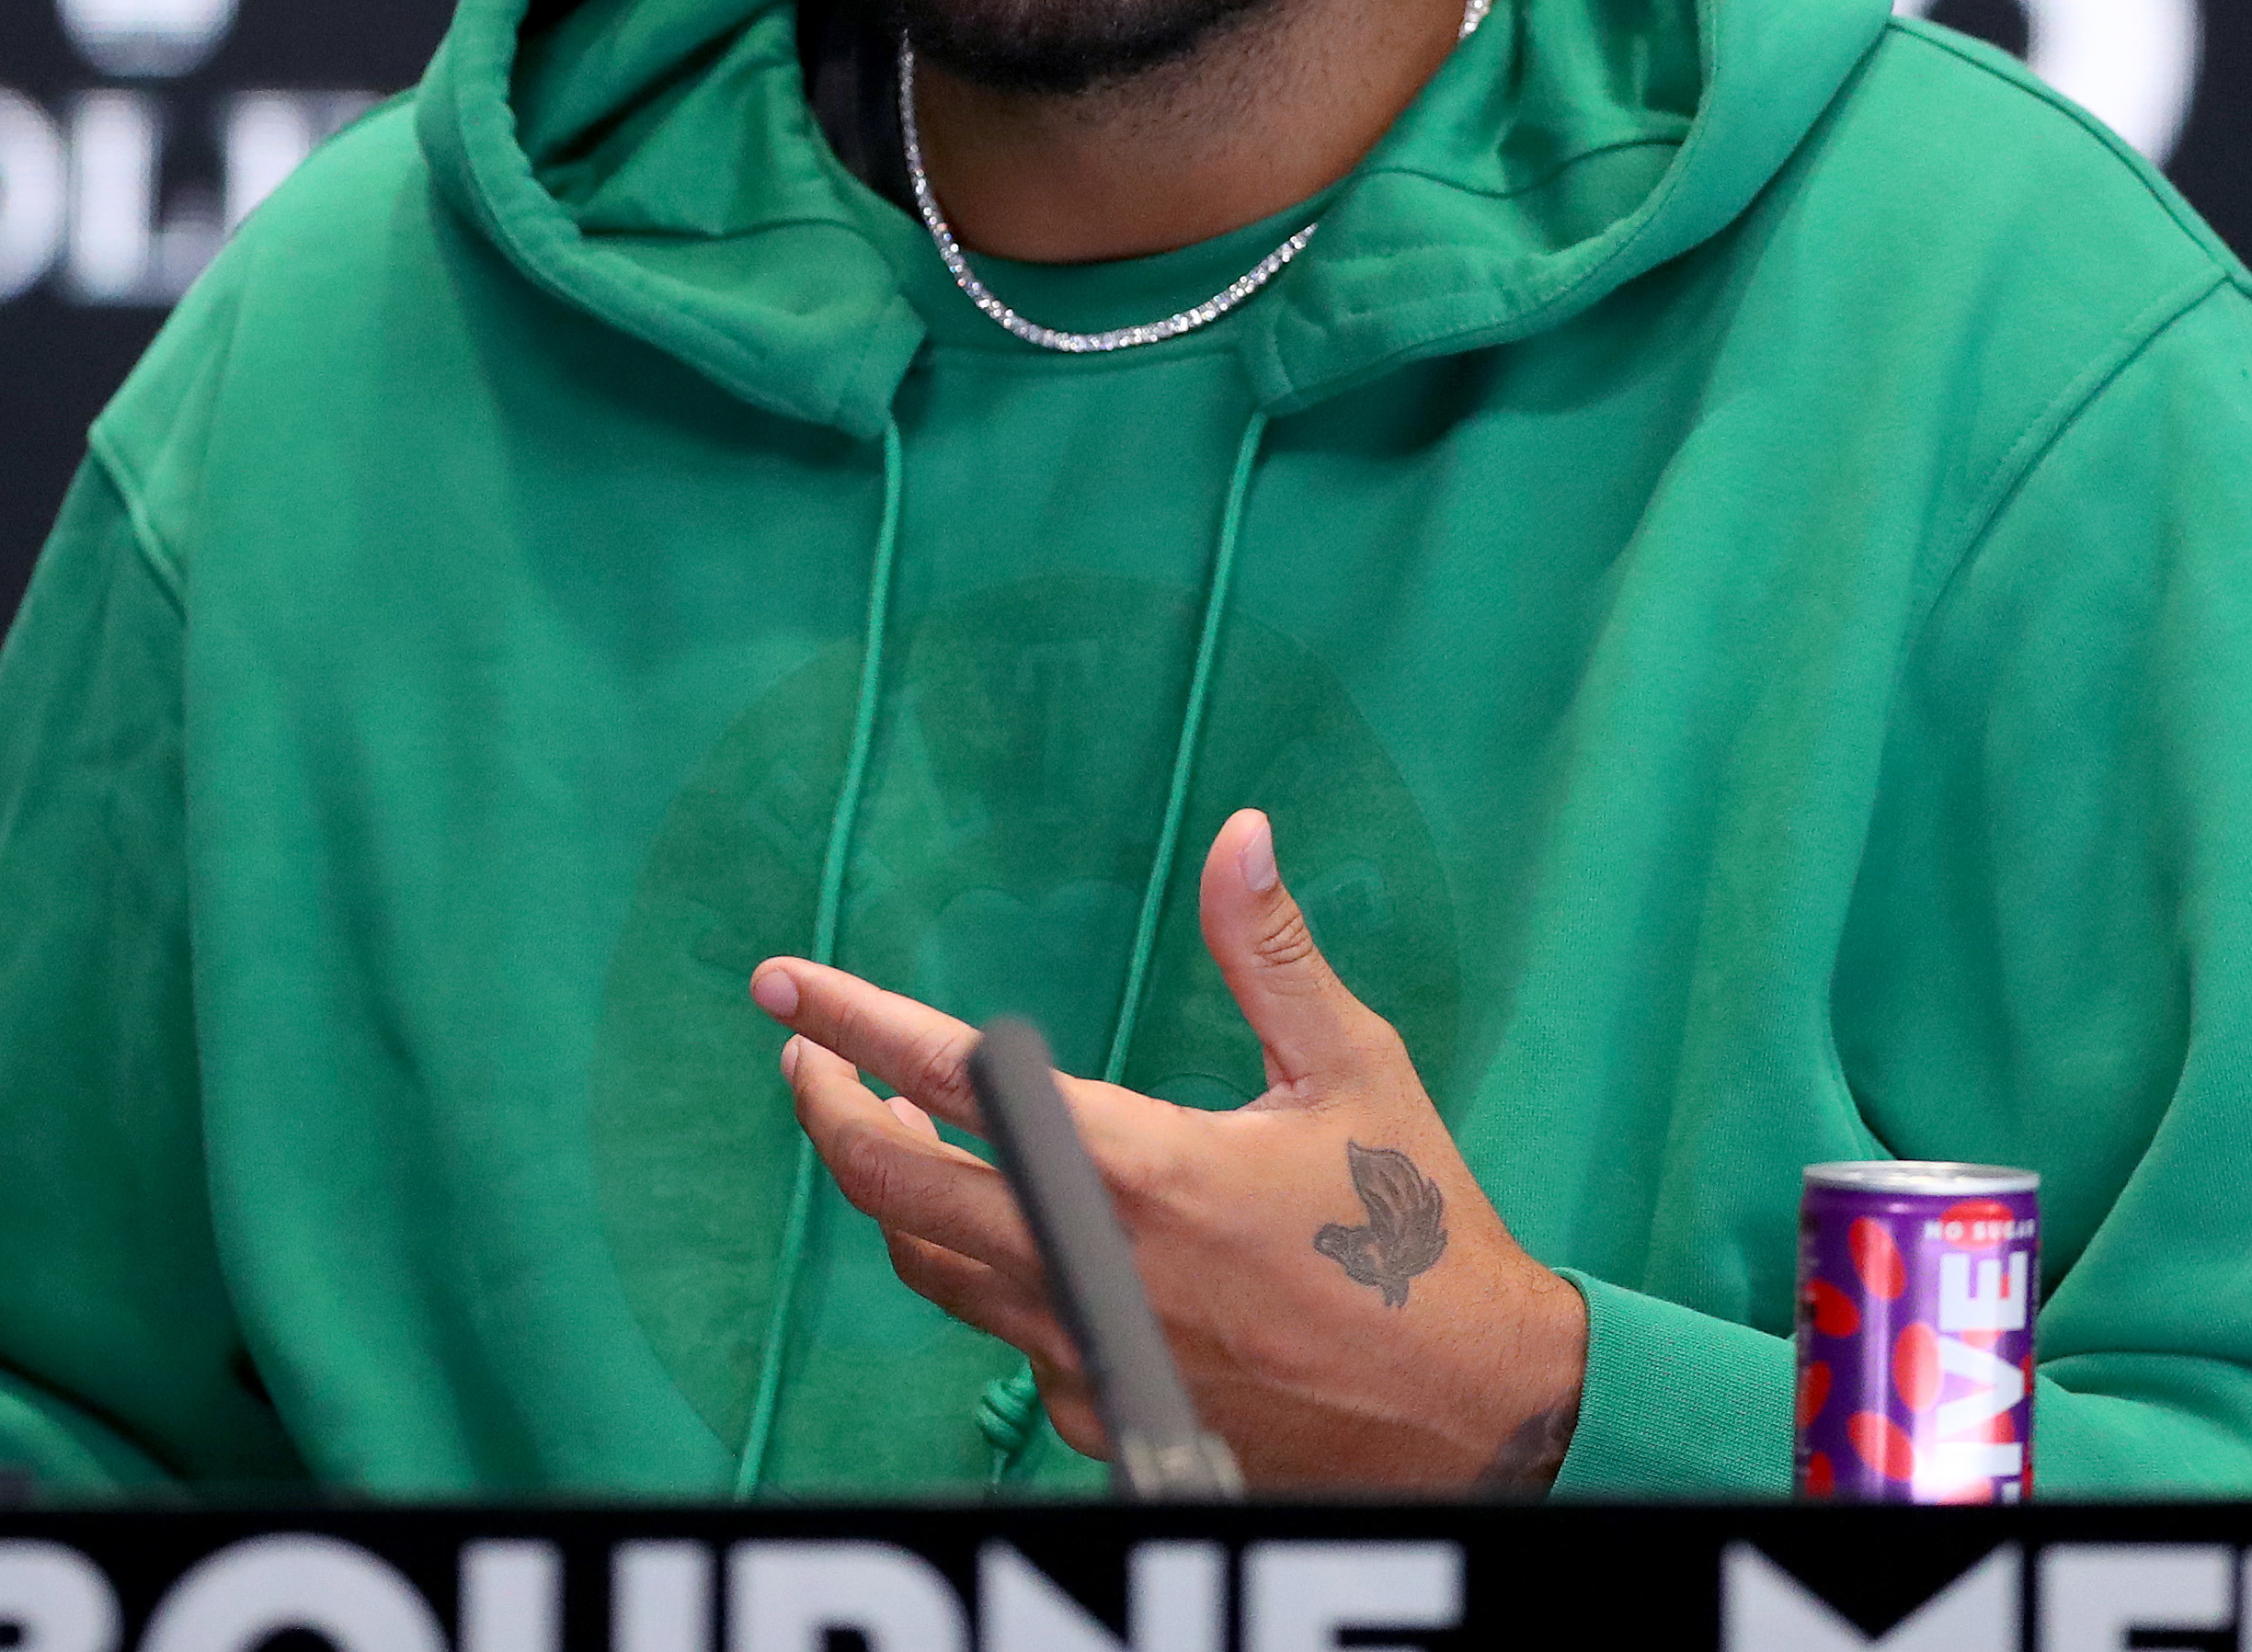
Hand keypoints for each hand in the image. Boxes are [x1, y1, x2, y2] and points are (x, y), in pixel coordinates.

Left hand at [753, 807, 1584, 1491]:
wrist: (1469, 1416)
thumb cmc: (1418, 1235)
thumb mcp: (1355, 1070)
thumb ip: (1271, 952)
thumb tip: (1239, 835)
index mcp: (1138, 1168)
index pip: (948, 1077)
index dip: (850, 1021)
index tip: (782, 985)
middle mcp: (1088, 1264)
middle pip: (889, 1185)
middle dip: (825, 1109)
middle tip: (804, 1057)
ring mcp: (1084, 1350)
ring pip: (929, 1264)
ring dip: (891, 1189)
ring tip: (886, 1124)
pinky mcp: (1100, 1407)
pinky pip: (1000, 1332)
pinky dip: (979, 1268)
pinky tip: (1001, 1228)